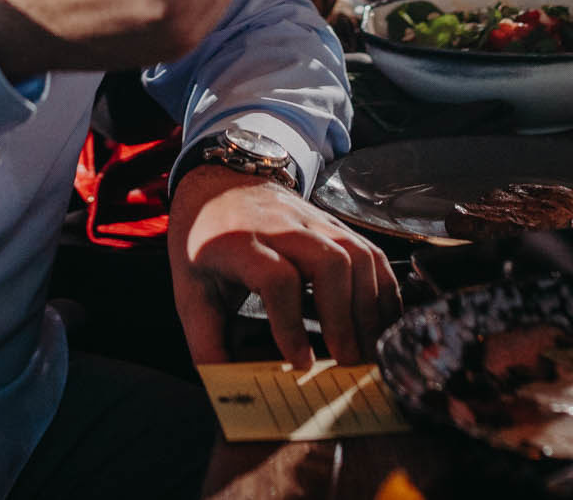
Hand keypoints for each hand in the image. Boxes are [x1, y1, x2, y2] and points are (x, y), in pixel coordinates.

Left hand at [170, 164, 400, 367]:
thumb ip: (205, 340)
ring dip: (369, 305)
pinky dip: (383, 288)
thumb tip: (225, 389)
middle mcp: (280, 226)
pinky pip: (370, 251)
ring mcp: (311, 220)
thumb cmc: (203, 239)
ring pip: (357, 253)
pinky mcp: (332, 223)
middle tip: (346, 360)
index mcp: (238, 242)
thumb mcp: (189, 289)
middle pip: (330, 261)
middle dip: (344, 317)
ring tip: (367, 348)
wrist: (217, 183)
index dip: (291, 325)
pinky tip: (380, 321)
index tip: (298, 362)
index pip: (277, 279)